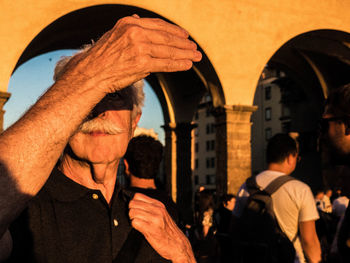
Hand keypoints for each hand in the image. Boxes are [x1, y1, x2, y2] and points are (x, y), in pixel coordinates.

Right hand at [60, 15, 201, 93]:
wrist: (91, 73)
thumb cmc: (102, 57)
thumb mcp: (114, 34)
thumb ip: (130, 28)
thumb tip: (139, 18)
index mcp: (129, 23)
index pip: (158, 25)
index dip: (174, 31)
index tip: (184, 36)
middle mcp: (135, 32)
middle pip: (167, 37)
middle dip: (183, 44)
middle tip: (195, 47)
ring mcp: (139, 47)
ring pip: (168, 51)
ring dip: (185, 54)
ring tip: (196, 57)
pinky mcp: (142, 63)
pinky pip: (165, 64)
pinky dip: (178, 64)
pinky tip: (187, 65)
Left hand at [129, 193, 195, 262]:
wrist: (178, 245)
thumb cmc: (169, 232)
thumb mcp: (162, 214)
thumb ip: (151, 208)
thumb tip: (136, 205)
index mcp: (159, 205)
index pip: (138, 196)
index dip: (134, 203)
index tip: (136, 209)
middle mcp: (157, 210)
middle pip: (133, 203)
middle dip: (131, 211)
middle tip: (136, 218)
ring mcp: (154, 219)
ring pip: (132, 212)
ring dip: (132, 218)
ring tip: (139, 223)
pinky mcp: (151, 229)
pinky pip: (135, 222)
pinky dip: (134, 226)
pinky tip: (140, 229)